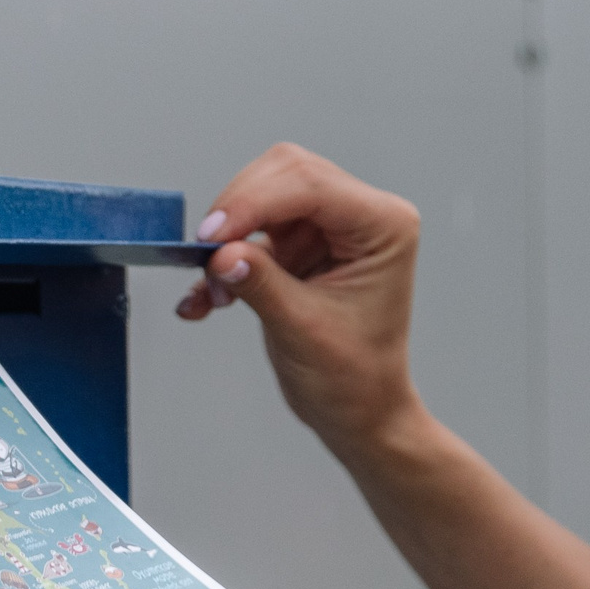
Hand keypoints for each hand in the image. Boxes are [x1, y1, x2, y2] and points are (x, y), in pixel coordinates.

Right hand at [179, 144, 424, 455]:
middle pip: (284, 175)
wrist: (360, 413)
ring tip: (216, 294)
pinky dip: (225, 261)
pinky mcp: (302, 245)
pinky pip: (252, 233)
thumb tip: (220, 253)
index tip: (212, 236)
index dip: (253, 202)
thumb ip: (261, 284)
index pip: (311, 185)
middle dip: (238, 213)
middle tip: (206, 258)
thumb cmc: (354, 379)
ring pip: (261, 197)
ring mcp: (330, 227)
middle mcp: (361, 215)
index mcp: (383, 225)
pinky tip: (206, 301)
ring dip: (228, 241)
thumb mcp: (304, 331)